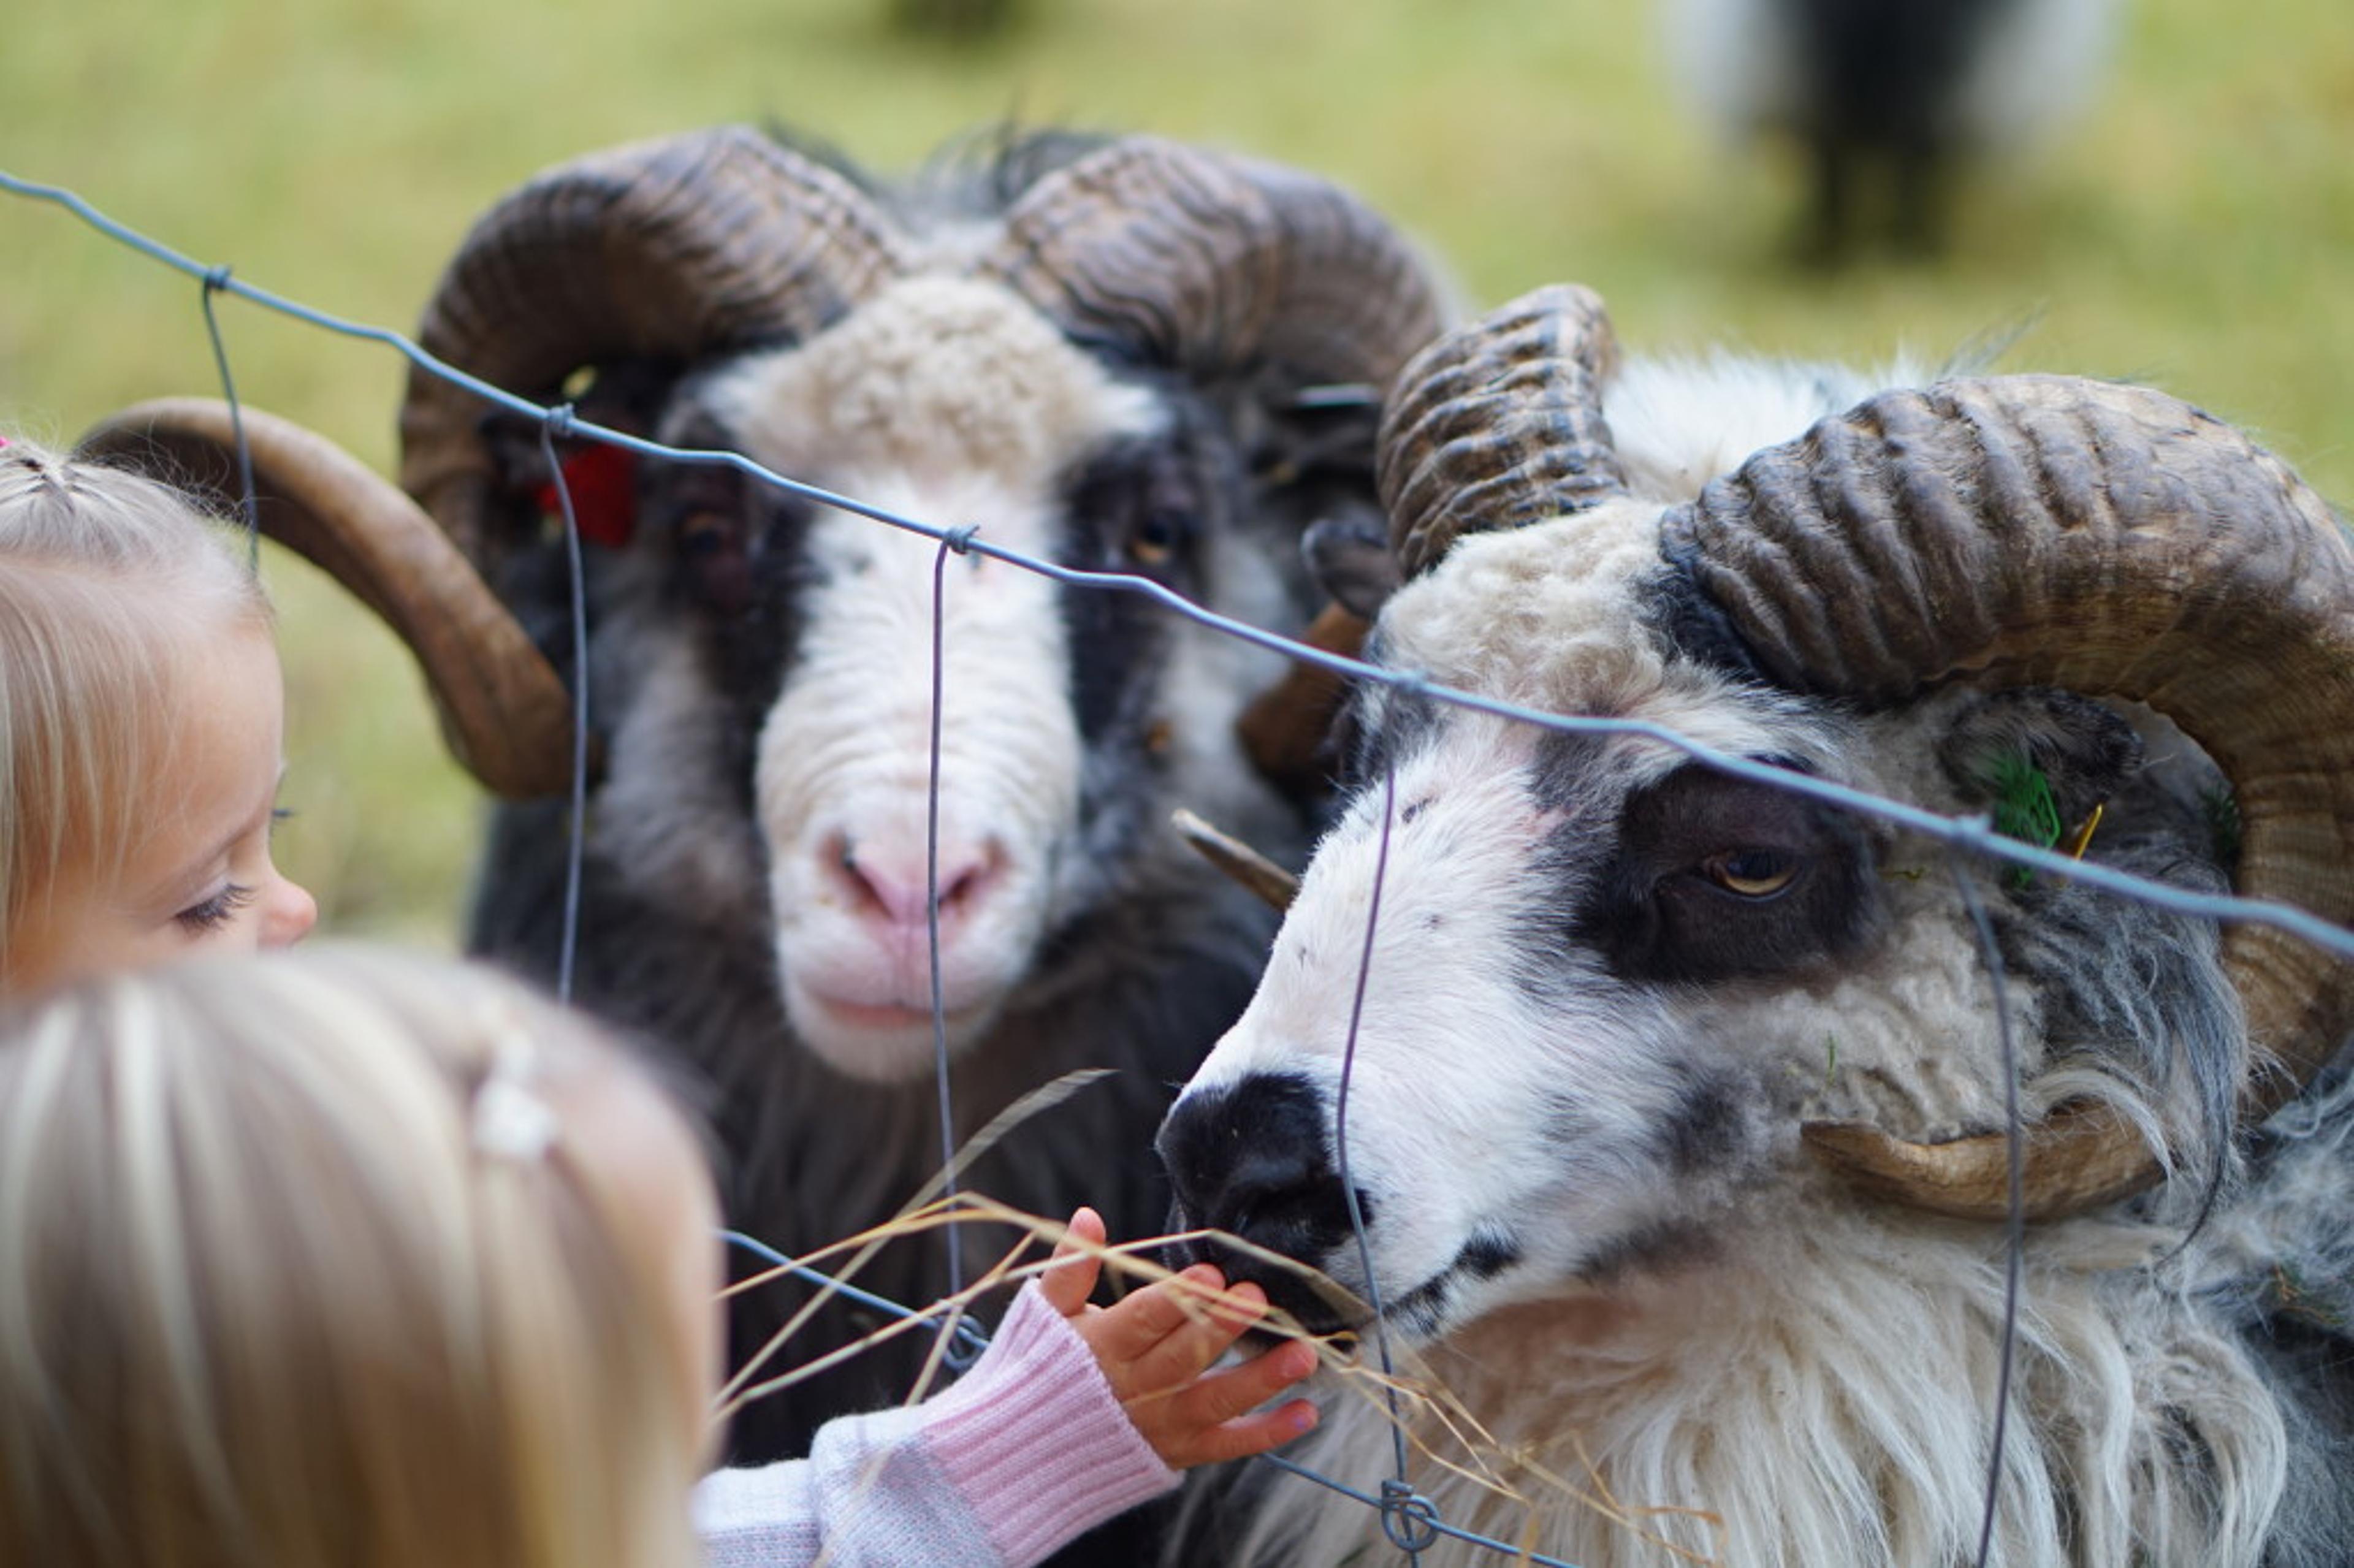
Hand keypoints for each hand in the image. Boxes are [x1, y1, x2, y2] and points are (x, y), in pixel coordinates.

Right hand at [1039, 1208, 1319, 1468]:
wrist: (1023, 1456)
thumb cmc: (1039, 1371)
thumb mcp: (1044, 1316)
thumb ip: (1071, 1268)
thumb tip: (1090, 1217)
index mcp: (1102, 1349)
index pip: (1143, 1321)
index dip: (1176, 1300)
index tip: (1211, 1275)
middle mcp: (1134, 1390)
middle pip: (1184, 1357)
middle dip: (1223, 1328)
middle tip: (1258, 1298)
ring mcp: (1160, 1426)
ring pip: (1215, 1400)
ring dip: (1262, 1380)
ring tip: (1303, 1355)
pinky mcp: (1178, 1453)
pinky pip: (1227, 1446)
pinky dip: (1268, 1434)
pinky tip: (1306, 1412)